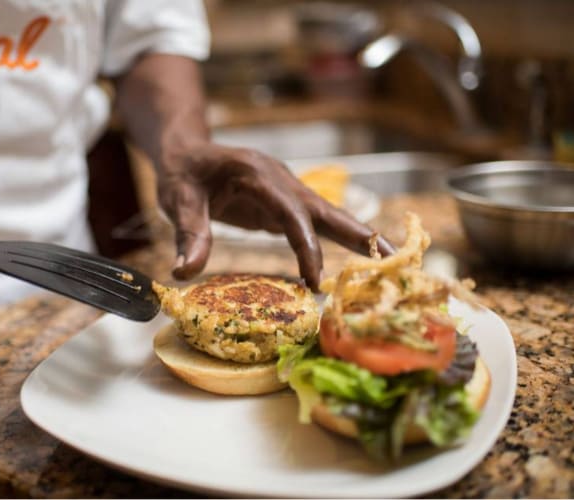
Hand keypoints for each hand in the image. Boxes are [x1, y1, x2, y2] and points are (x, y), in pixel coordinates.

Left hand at [157, 142, 394, 290]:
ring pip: (326, 215)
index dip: (306, 246)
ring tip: (392, 259)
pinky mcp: (282, 205)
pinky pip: (313, 224)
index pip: (290, 213)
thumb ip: (188, 233)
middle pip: (325, 208)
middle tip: (395, 257)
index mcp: (257, 174)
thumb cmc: (182, 172)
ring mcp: (284, 191)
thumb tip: (184, 273)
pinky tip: (356, 257)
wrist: (186, 152)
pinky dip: (336, 241)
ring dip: (357, 236)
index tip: (314, 281)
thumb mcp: (178, 200)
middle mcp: (279, 180)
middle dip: (359, 233)